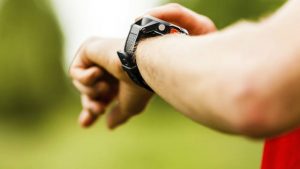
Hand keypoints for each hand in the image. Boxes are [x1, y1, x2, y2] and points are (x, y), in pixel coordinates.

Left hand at [69, 4, 216, 129]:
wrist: (141, 65)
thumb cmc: (139, 86)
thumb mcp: (129, 106)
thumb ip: (118, 115)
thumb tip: (109, 126)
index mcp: (120, 78)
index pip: (101, 95)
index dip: (92, 108)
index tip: (84, 124)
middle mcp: (109, 66)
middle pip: (88, 91)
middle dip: (90, 104)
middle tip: (99, 110)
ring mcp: (99, 56)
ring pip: (80, 84)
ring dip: (91, 91)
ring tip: (105, 87)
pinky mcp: (89, 47)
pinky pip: (74, 71)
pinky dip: (84, 78)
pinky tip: (98, 72)